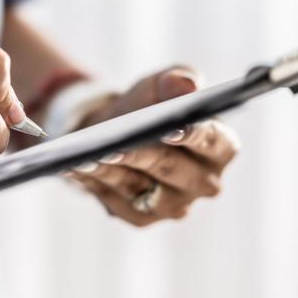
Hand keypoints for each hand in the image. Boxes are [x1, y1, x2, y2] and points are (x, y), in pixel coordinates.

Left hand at [66, 68, 240, 225]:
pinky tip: (75, 167)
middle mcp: (205, 182)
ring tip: (88, 155)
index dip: (196, 136)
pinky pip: (115, 200)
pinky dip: (95, 182)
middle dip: (145, 156)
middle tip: (117, 145)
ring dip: (113, 171)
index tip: (173, 128)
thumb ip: (178, 79)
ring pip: (141, 187)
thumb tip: (187, 86)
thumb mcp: (161, 84)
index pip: (215, 143)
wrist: (116, 130)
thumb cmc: (149, 106)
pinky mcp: (142, 218)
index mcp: (221, 147)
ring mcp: (174, 205)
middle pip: (175, 170)